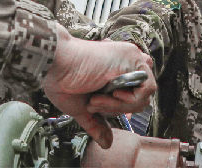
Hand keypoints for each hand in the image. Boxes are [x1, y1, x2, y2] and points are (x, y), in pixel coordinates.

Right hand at [42, 27, 155, 148]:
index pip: (135, 93)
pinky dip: (128, 99)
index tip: (101, 110)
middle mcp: (125, 63)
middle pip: (141, 97)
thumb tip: (106, 143)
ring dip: (119, 104)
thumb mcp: (82, 107)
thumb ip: (97, 123)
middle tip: (94, 104)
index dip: (123, 106)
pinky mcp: (131, 58)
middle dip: (118, 108)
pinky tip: (108, 93)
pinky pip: (146, 89)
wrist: (55, 66)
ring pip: (145, 94)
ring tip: (96, 99)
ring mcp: (129, 59)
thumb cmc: (62, 81)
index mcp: (115, 71)